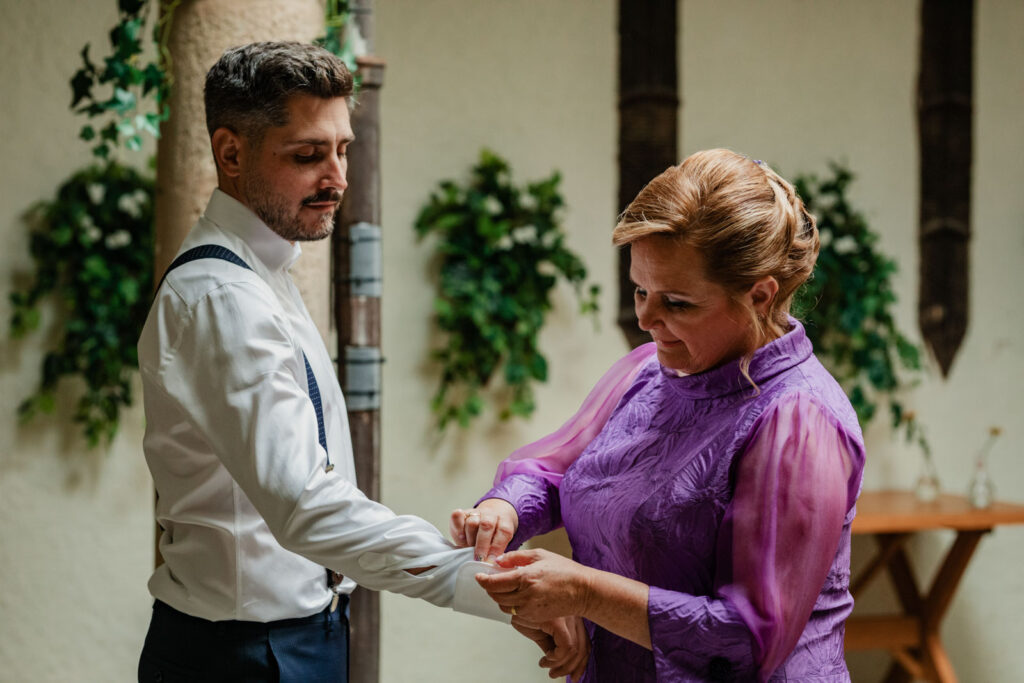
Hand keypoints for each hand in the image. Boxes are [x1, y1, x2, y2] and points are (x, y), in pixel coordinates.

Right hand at [449, 498, 517, 561]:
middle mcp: (491, 514)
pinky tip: (460, 536)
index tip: (491, 561)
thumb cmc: (494, 535)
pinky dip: (457, 526)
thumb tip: (492, 563)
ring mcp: (476, 512)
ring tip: (469, 548)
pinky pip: (457, 516)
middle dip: (482, 545)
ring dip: (470, 539)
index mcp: (504, 521)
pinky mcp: (462, 513)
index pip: (503, 532)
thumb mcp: (501, 541)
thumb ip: (497, 550)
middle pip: (486, 525)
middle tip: (479, 558)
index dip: (497, 547)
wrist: (489, 516)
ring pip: (472, 522)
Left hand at [475, 548, 592, 622]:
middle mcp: (525, 596)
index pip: (495, 583)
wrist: (582, 591)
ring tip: (504, 587)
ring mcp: (530, 609)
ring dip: (499, 597)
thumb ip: (516, 557)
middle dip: (490, 588)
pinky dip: (511, 605)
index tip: (479, 576)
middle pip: (496, 596)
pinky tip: (517, 596)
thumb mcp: (540, 555)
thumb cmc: (564, 570)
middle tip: (490, 580)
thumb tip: (498, 561)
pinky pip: (515, 613)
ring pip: (504, 606)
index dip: (484, 580)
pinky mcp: (534, 618)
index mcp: (526, 577)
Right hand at [513, 615, 588, 680]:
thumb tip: (555, 660)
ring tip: (548, 667)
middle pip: (583, 648)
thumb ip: (550, 644)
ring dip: (560, 665)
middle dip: (572, 668)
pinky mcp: (559, 621)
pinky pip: (566, 648)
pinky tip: (545, 659)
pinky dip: (555, 658)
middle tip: (556, 674)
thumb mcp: (540, 631)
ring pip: (574, 651)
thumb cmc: (526, 609)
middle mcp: (573, 615)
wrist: (513, 597)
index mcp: (572, 616)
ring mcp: (567, 617)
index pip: (585, 643)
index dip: (581, 663)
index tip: (574, 674)